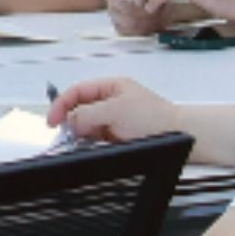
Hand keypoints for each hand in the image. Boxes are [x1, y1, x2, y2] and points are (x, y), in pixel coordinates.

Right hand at [49, 75, 191, 151]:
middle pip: (79, 110)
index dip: (61, 104)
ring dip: (80, 134)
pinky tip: (91, 148)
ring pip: (86, 126)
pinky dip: (90, 143)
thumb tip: (69, 121)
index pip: (77, 92)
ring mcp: (114, 120)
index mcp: (111, 87)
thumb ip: (89, 114)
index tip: (52, 121)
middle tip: (65, 135)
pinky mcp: (118, 137)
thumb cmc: (156, 118)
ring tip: (80, 142)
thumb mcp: (116, 110)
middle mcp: (111, 101)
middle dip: (70, 121)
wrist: (182, 136)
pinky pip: (96, 139)